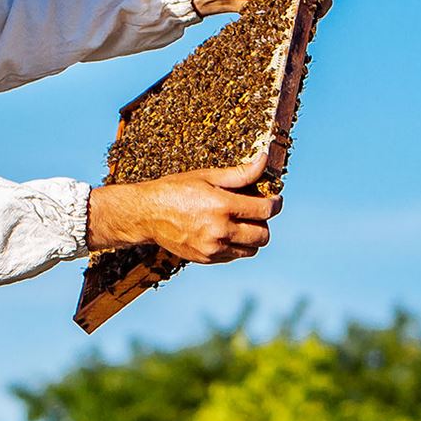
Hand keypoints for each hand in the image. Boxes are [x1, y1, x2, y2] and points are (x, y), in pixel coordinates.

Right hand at [86, 154, 280, 263]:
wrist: (145, 214)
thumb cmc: (174, 189)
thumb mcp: (205, 176)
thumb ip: (238, 174)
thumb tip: (263, 161)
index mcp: (221, 206)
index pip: (265, 210)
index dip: (275, 203)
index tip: (275, 199)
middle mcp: (219, 230)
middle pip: (263, 235)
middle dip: (264, 222)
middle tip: (254, 211)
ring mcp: (213, 248)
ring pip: (251, 249)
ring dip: (252, 236)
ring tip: (239, 222)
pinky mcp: (206, 258)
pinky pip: (234, 255)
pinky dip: (236, 245)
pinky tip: (223, 231)